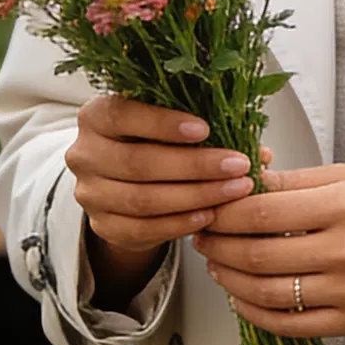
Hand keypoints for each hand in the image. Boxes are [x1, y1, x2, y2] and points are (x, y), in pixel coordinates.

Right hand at [66, 97, 260, 304]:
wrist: (125, 185)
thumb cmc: (154, 143)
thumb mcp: (171, 125)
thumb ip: (205, 129)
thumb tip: (260, 151)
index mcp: (95, 115)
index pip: (122, 115)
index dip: (163, 123)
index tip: (205, 129)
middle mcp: (84, 153)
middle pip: (138, 162)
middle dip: (194, 165)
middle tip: (238, 165)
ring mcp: (89, 194)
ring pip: (143, 199)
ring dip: (196, 195)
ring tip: (235, 190)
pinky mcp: (103, 226)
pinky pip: (144, 229)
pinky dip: (181, 222)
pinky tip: (210, 214)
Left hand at [193, 165, 344, 337]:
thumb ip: (297, 182)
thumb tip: (242, 181)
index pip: (260, 210)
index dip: (222, 212)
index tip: (208, 207)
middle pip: (255, 254)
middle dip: (216, 246)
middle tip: (203, 237)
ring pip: (265, 293)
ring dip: (228, 280)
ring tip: (218, 266)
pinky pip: (289, 324)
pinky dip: (254, 313)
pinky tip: (243, 298)